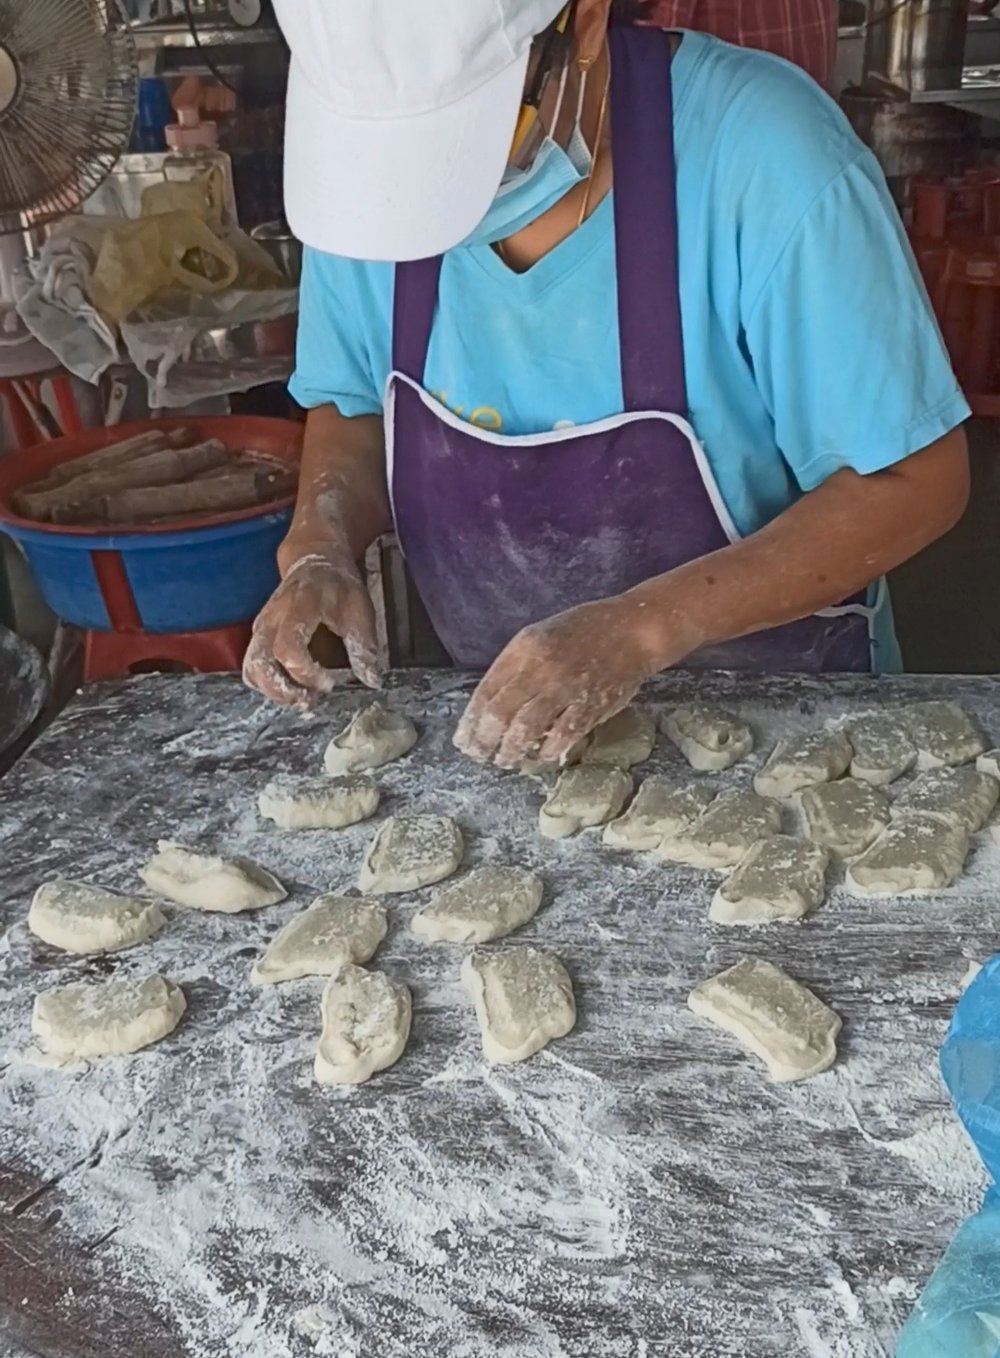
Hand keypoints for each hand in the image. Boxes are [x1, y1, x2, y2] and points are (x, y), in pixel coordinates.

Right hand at [243, 553, 381, 708]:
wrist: (314, 562)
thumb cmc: (337, 586)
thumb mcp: (359, 611)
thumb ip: (363, 646)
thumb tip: (372, 681)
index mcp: (297, 608)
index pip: (288, 649)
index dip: (306, 673)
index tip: (329, 682)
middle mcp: (271, 619)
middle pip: (260, 665)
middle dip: (284, 691)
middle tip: (311, 699)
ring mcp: (260, 628)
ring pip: (252, 670)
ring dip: (274, 692)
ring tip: (303, 697)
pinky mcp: (258, 637)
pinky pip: (252, 668)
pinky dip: (267, 685)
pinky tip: (292, 688)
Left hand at [454, 594, 673, 767]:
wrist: (632, 630)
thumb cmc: (583, 632)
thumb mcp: (540, 636)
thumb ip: (515, 667)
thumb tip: (490, 706)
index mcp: (524, 648)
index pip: (486, 692)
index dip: (471, 721)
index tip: (463, 739)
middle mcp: (541, 667)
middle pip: (500, 714)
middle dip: (485, 741)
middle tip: (480, 756)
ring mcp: (566, 688)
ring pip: (526, 729)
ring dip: (511, 751)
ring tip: (506, 760)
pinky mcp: (590, 706)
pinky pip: (562, 736)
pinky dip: (548, 750)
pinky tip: (541, 756)